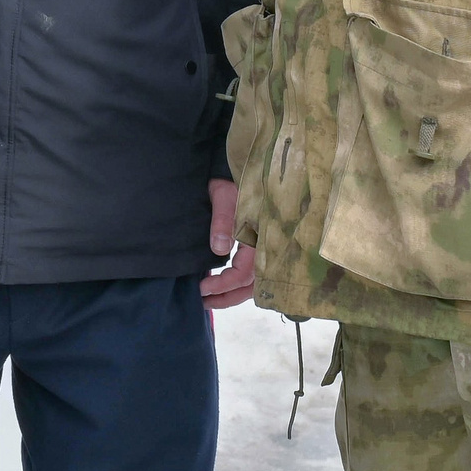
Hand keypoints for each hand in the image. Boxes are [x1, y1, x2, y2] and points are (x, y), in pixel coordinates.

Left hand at [200, 179, 255, 310]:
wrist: (239, 168)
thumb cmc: (230, 179)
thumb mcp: (223, 195)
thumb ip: (222, 220)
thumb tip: (219, 249)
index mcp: (261, 235)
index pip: (244, 272)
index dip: (224, 284)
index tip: (203, 288)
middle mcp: (267, 245)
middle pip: (252, 285)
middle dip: (228, 297)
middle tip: (205, 302)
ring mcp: (265, 247)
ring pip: (255, 282)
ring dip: (234, 294)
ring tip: (211, 299)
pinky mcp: (260, 245)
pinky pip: (255, 272)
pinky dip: (240, 283)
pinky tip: (224, 284)